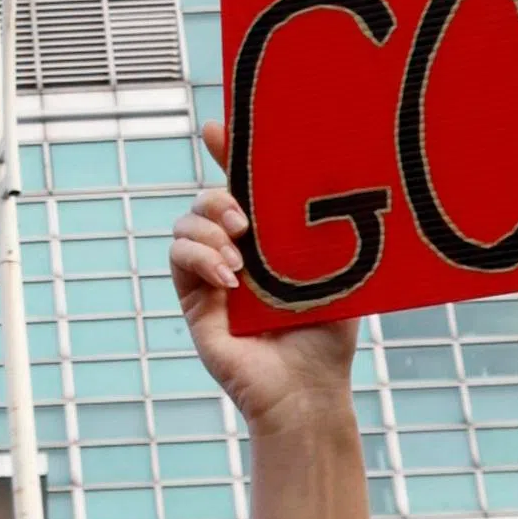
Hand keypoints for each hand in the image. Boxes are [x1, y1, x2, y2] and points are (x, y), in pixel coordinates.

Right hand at [168, 171, 363, 446]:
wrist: (308, 391)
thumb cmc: (328, 338)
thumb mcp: (336, 273)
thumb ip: (325, 234)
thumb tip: (339, 184)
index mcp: (270, 241)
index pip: (243, 186)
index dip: (227, 151)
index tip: (216, 126)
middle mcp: (237, 253)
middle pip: (207, 199)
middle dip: (217, 195)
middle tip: (244, 219)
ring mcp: (212, 276)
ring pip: (186, 224)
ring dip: (208, 230)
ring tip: (240, 259)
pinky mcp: (195, 302)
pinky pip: (178, 259)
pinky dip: (198, 258)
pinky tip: (229, 279)